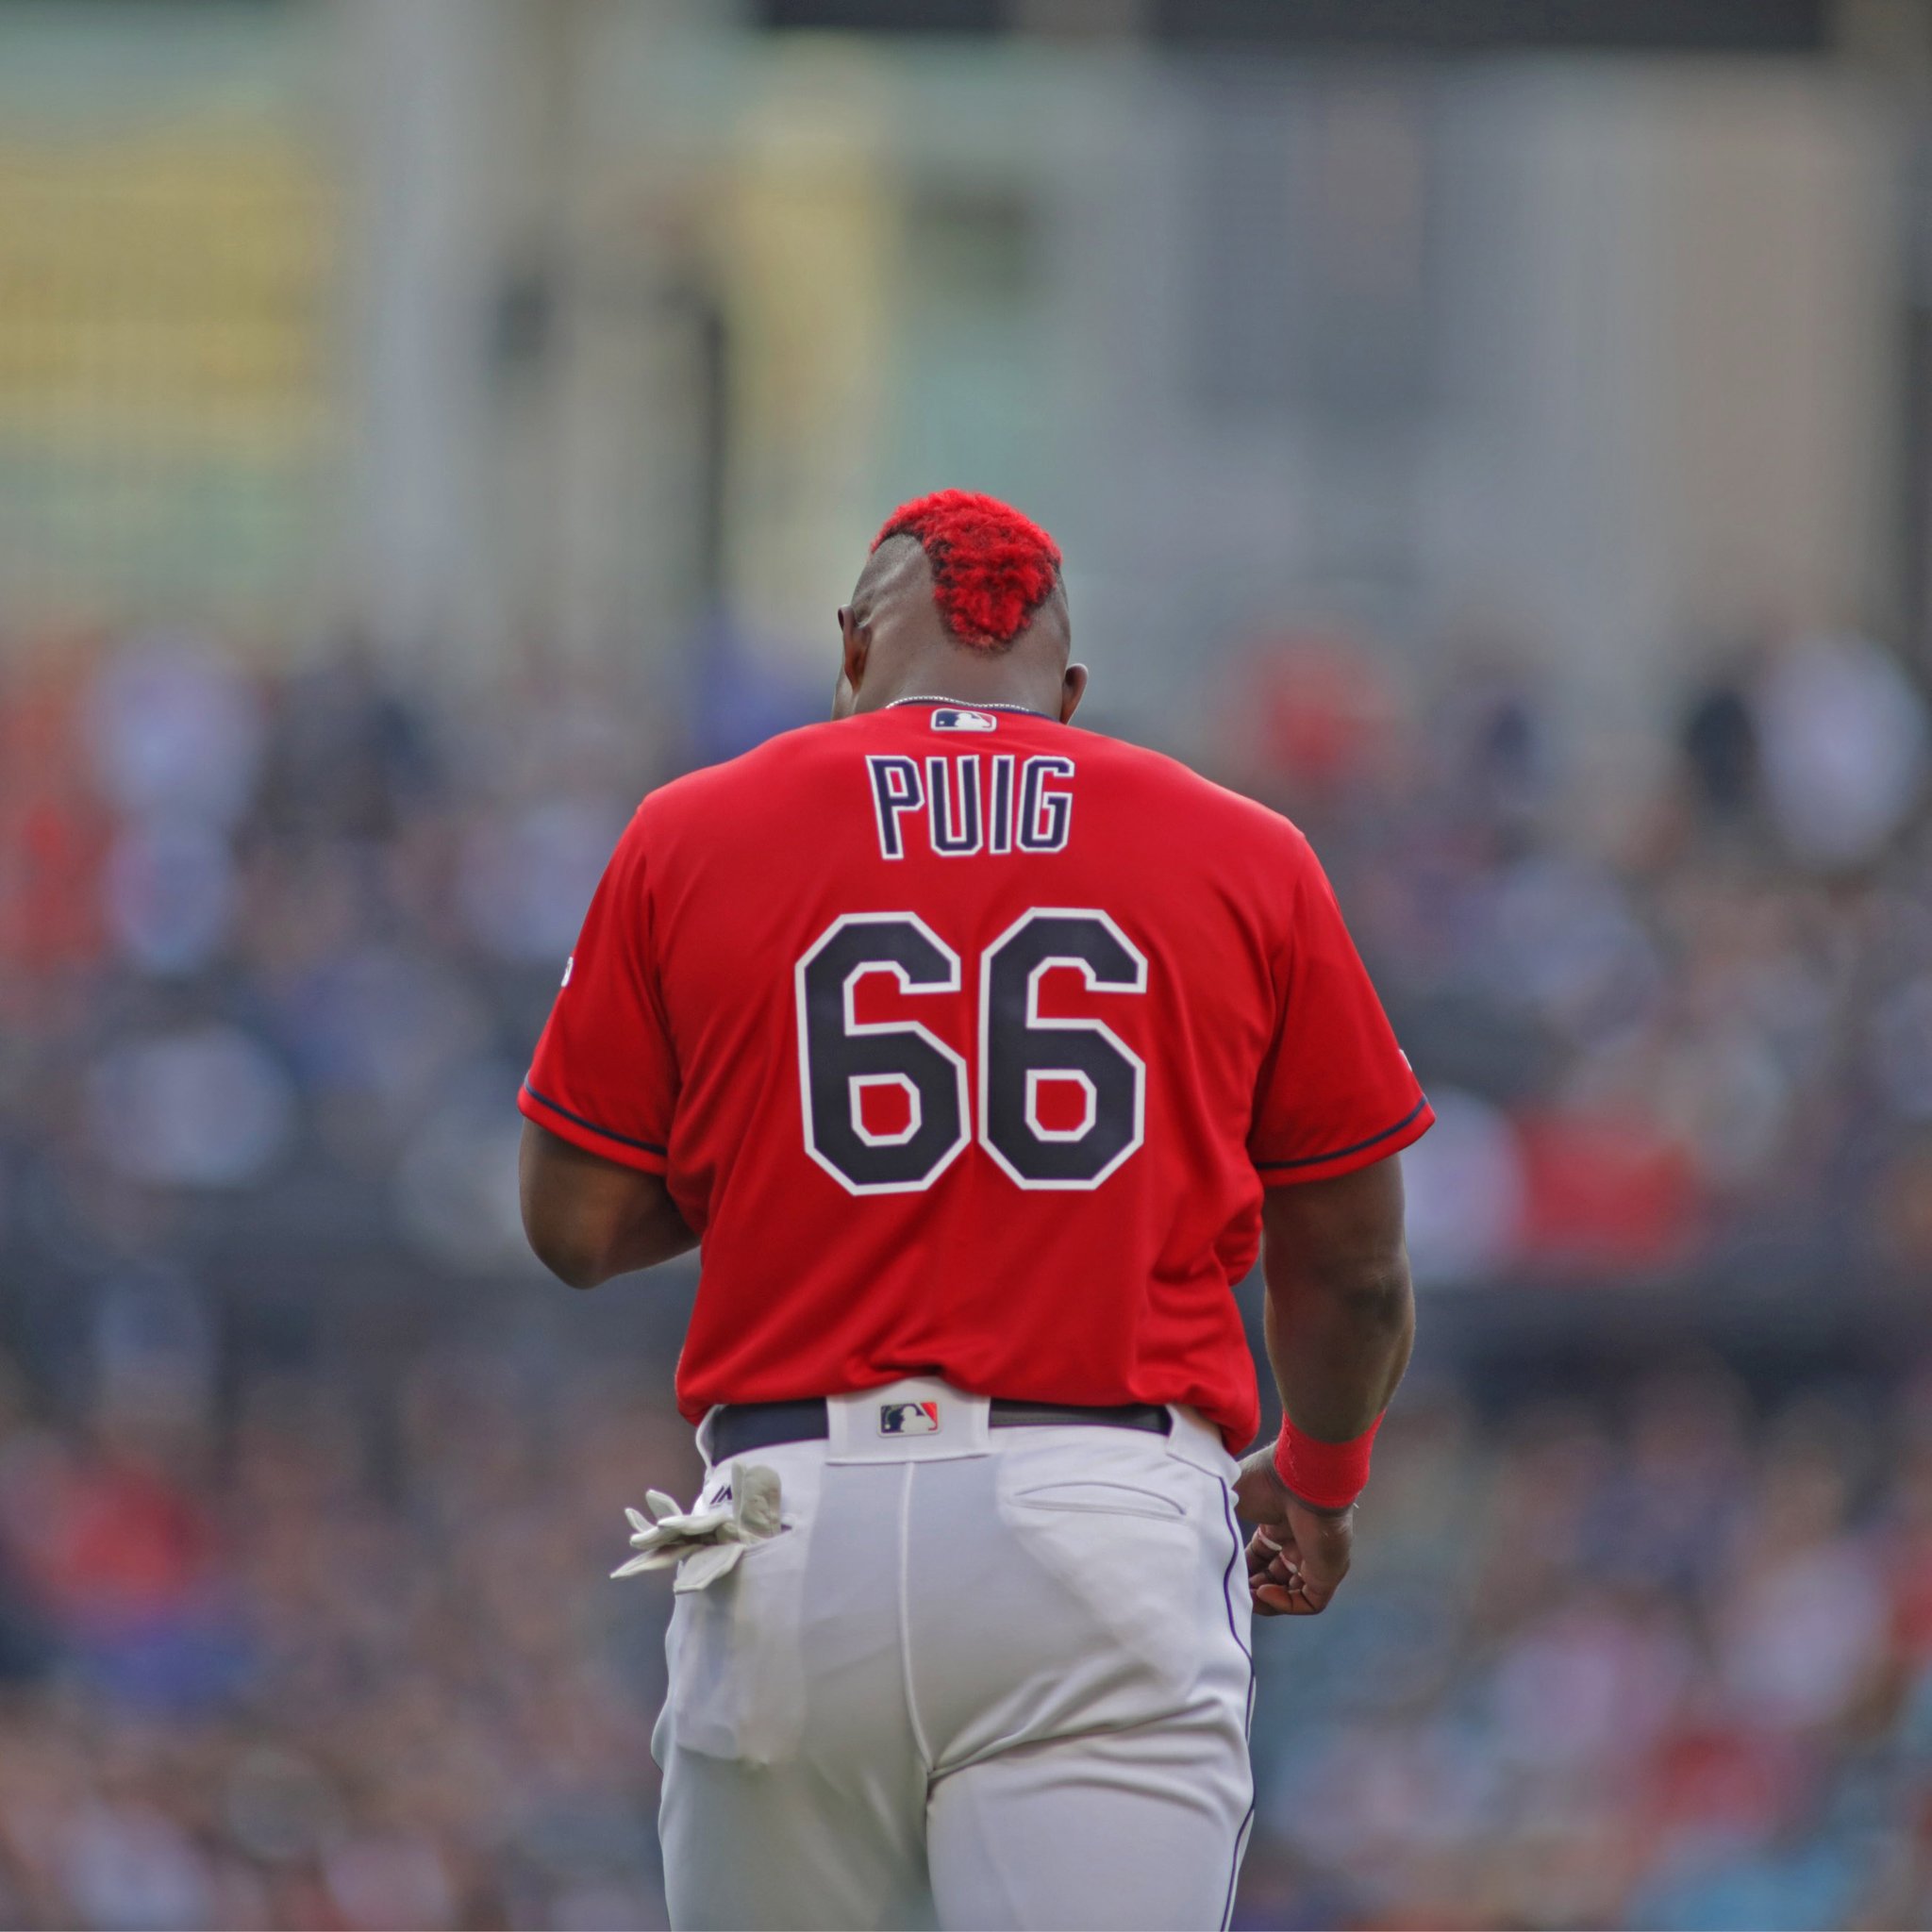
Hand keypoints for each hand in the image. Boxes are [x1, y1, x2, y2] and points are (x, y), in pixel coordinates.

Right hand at [1232, 1448, 1354, 1616]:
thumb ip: (1217, 1517)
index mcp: (1278, 1520)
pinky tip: (1263, 1592)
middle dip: (1252, 1587)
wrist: (1301, 1475)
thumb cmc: (1265, 1478)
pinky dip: (1285, 1604)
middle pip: (1274, 1575)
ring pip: (1292, 1592)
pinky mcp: (1328, 1572)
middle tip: (1231, 1590)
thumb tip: (1200, 1536)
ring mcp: (1315, 1556)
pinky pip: (1311, 1602)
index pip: (1260, 1555)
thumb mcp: (1230, 1496)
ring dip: (1267, 1601)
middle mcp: (1298, 1539)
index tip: (1223, 1572)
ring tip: (1245, 1598)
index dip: (1241, 1567)